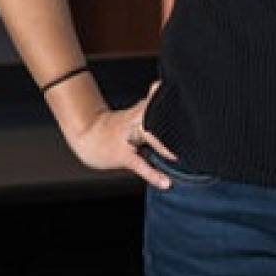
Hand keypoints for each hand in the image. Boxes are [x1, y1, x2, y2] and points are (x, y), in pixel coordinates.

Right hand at [64, 81, 178, 189]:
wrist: (87, 135)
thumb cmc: (116, 127)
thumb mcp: (134, 113)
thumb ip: (151, 105)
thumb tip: (164, 92)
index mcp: (139, 111)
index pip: (158, 101)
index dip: (169, 101)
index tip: (183, 98)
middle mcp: (135, 121)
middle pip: (154, 115)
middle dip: (170, 121)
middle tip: (188, 130)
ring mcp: (129, 138)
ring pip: (150, 136)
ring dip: (164, 146)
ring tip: (179, 157)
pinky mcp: (124, 156)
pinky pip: (141, 165)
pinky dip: (154, 174)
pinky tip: (165, 182)